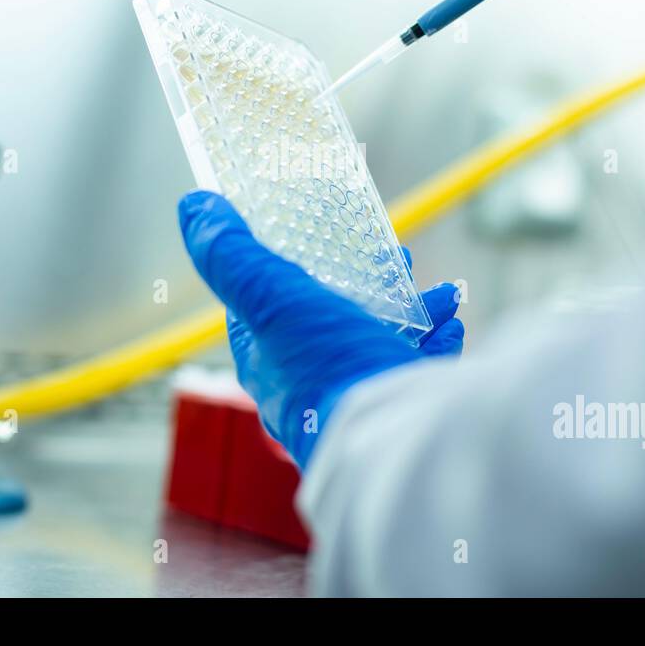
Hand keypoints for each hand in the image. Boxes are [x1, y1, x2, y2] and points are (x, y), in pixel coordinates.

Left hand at [178, 190, 463, 467]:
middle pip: (333, 319)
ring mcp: (357, 396)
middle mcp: (310, 383)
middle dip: (364, 283)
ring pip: (382, 341)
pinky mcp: (400, 407)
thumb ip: (231, 255)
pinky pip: (416, 369)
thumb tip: (193, 207)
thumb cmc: (327, 368)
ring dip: (410, 308)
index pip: (266, 306)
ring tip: (434, 290)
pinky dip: (435, 341)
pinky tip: (451, 324)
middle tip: (392, 255)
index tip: (313, 235)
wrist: (392, 438)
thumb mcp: (271, 295)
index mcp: (270, 360)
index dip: (287, 265)